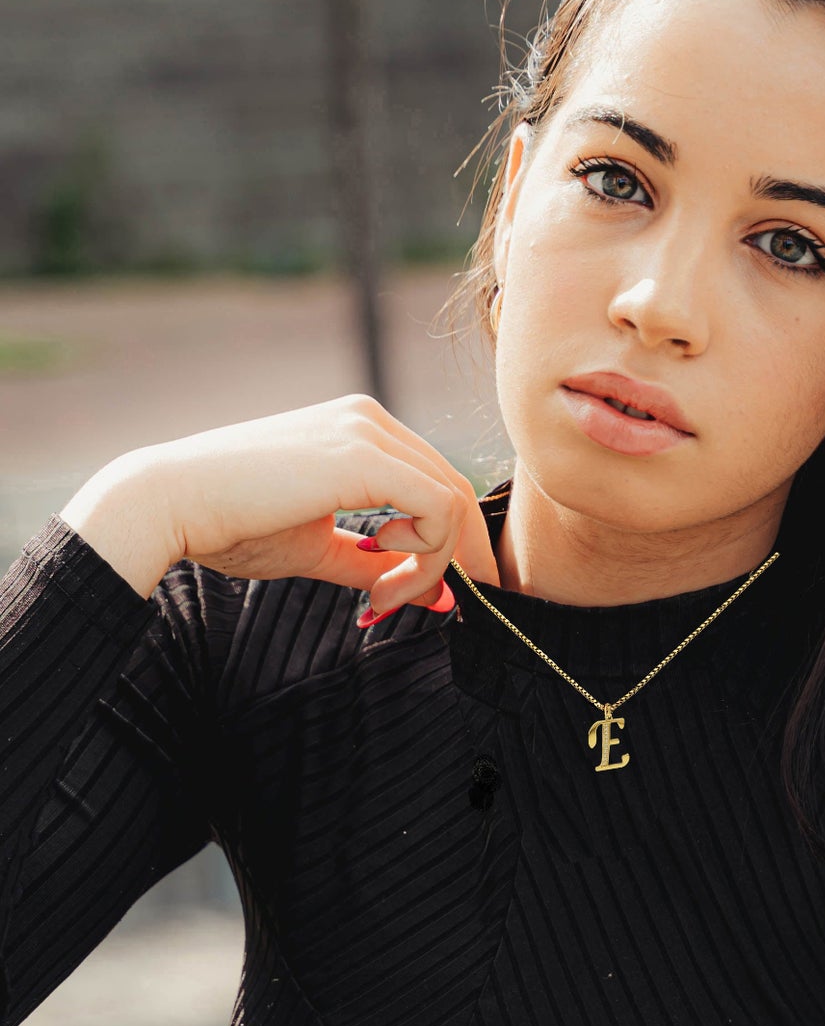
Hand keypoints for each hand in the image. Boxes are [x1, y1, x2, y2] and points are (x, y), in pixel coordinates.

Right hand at [60, 395, 496, 613]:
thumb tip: (436, 596)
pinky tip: (384, 578)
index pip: (434, 482)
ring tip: (386, 598)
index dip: (444, 544)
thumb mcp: (318, 548)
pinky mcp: (364, 457)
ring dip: (434, 564)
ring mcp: (368, 431)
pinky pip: (437, 509)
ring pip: (451, 501)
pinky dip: (427, 555)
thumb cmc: (230, 525)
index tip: (417, 594)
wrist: (167, 504)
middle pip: (454, 489)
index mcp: (360, 429)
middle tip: (437, 605)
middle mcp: (371, 420)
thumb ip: (375, 565)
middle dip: (456, 556)